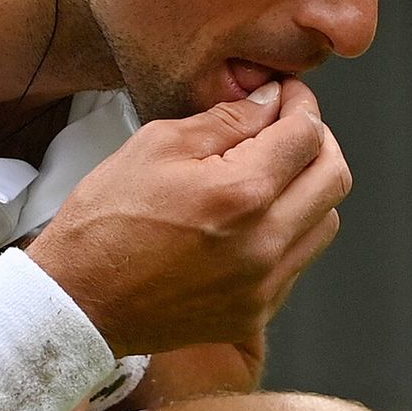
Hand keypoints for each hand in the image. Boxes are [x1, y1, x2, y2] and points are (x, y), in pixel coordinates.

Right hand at [27, 76, 353, 357]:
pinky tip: (250, 222)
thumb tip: (269, 103)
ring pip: (325, 222)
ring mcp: (263, 285)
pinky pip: (298, 262)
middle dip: (317, 142)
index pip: (307, 134)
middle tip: (288, 129)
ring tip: (269, 177)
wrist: (77, 302)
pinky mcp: (254, 313)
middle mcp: (264, 243)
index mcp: (241, 193)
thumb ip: (224, 121)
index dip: (300, 104)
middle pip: (334, 177)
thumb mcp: (155, 145)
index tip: (286, 97)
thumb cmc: (104, 223)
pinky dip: (287, 233)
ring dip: (308, 190)